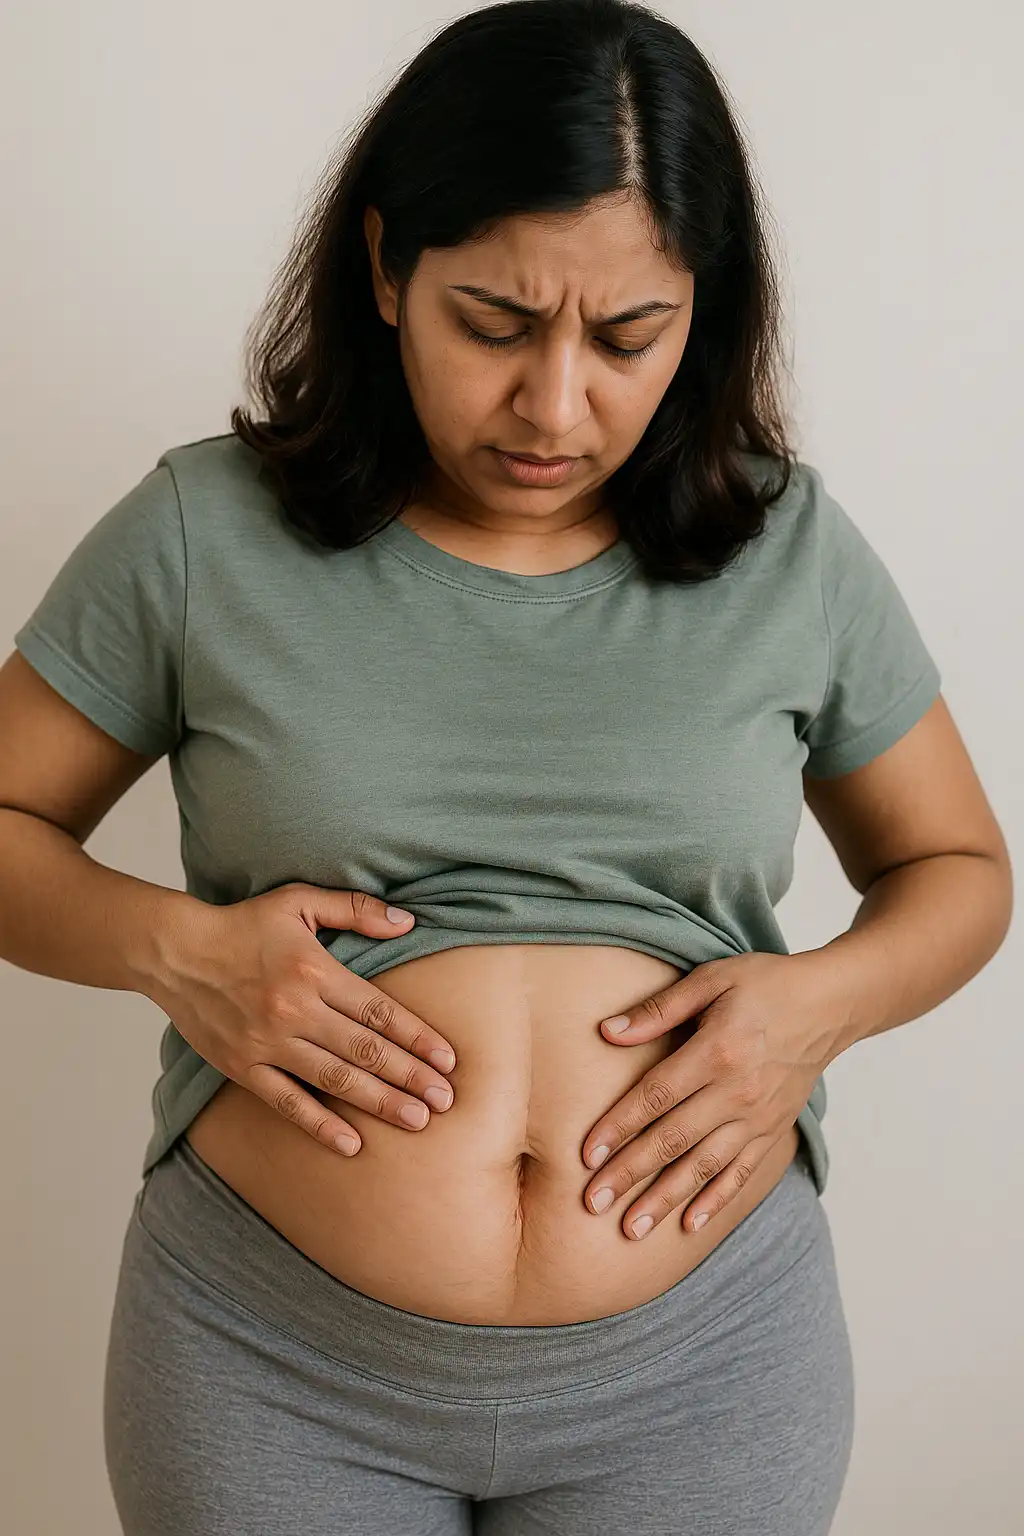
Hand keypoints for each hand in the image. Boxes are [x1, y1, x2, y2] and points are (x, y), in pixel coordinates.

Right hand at [149, 882, 456, 1155]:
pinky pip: (288, 1103)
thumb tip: (408, 922)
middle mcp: (294, 1010)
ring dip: (379, 1103)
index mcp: (314, 970)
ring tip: (417, 1121)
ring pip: (335, 1079)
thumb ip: (355, 909)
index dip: (417, 1037)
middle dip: (410, 1076)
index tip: (448, 1060)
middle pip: (364, 1049)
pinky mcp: (243, 1068)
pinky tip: (352, 1144)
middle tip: (446, 1100)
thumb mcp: (299, 901)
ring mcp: (267, 1043)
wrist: (174, 952)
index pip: (378, 1010)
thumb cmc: (243, 924)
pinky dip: (320, 1125)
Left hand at [580, 951, 843, 1238]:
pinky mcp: (773, 1131)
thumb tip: (608, 1031)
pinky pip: (741, 1173)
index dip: (618, 1127)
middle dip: (629, 1174)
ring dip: (665, 1199)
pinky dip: (716, 1200)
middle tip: (592, 1203)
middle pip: (672, 1139)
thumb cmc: (765, 985)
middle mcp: (735, 1092)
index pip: (655, 1096)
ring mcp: (757, 1117)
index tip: (586, 1156)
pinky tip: (689, 1224)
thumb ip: (659, 1010)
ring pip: (703, 1166)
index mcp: (715, 1051)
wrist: (830, 1004)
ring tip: (631, 1229)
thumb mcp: (711, 979)